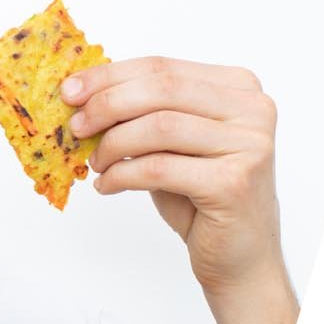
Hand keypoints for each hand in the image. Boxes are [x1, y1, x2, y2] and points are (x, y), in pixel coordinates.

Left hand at [64, 56, 284, 299]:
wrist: (242, 257)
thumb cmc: (204, 198)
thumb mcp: (174, 145)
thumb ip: (147, 114)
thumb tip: (86, 93)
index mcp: (239, 88)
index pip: (164, 67)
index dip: (111, 76)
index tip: (71, 90)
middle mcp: (252, 110)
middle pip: (162, 89)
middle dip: (107, 104)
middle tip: (76, 126)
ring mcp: (248, 145)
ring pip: (160, 126)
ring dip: (114, 143)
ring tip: (96, 163)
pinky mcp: (233, 182)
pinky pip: (160, 168)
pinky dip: (123, 175)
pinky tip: (109, 185)